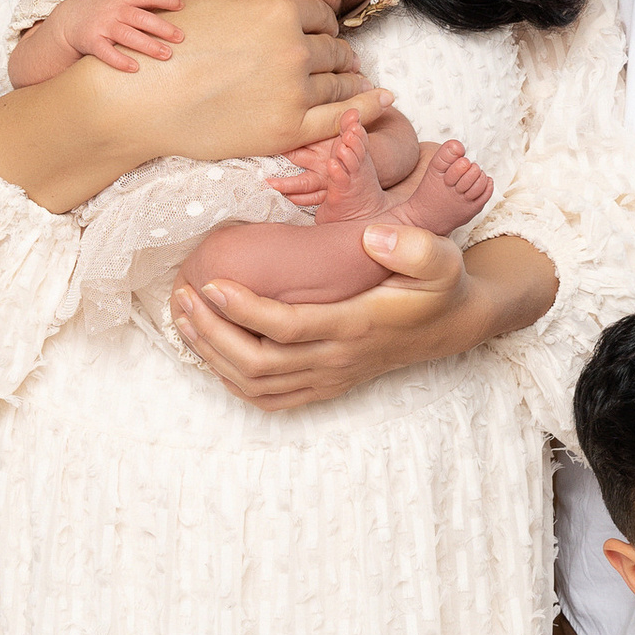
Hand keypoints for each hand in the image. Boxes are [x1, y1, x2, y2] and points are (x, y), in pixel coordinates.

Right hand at [60, 0, 185, 72]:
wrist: (68, 19)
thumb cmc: (102, 11)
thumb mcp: (118, 0)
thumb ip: (140, 4)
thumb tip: (174, 5)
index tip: (181, 6)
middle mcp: (114, 10)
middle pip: (141, 18)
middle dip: (162, 27)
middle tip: (180, 37)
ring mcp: (102, 26)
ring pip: (127, 35)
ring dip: (148, 45)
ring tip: (166, 54)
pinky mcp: (91, 42)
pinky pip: (106, 52)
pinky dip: (120, 60)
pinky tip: (135, 68)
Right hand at [147, 0, 387, 165]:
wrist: (140, 97)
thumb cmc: (165, 48)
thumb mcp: (208, 2)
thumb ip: (247, 3)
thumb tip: (260, 2)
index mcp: (277, 9)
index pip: (322, 16)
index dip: (326, 25)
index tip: (327, 34)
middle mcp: (294, 47)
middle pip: (334, 50)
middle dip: (341, 55)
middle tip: (346, 62)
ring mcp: (294, 90)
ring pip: (341, 83)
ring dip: (353, 81)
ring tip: (359, 82)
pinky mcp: (288, 129)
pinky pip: (341, 119)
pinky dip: (368, 109)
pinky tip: (384, 101)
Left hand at [174, 229, 553, 413]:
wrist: (451, 325)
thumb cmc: (439, 285)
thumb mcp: (442, 259)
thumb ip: (415, 248)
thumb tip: (374, 237)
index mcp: (358, 325)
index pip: (289, 327)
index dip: (245, 310)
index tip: (211, 285)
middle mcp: (338, 359)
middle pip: (260, 363)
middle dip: (213, 334)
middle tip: (183, 298)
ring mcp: (329, 377)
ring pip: (257, 384)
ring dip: (213, 356)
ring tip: (184, 318)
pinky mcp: (324, 384)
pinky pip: (269, 397)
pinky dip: (231, 379)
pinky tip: (208, 350)